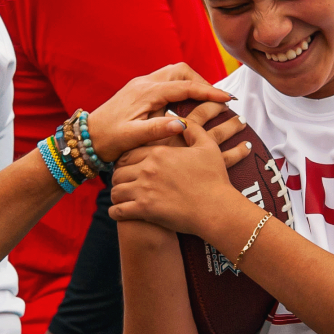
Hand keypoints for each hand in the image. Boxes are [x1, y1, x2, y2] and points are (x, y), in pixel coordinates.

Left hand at [85, 63, 230, 162]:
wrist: (87, 137)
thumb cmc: (108, 140)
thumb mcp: (132, 138)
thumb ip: (156, 130)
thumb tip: (182, 124)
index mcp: (146, 93)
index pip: (185, 87)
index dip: (209, 92)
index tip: (228, 98)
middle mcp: (144, 83)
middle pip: (181, 71)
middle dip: (202, 82)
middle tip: (217, 99)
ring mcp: (141, 84)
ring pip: (174, 73)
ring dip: (191, 83)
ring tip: (206, 101)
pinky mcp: (140, 90)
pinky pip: (167, 81)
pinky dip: (181, 88)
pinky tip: (187, 105)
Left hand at [109, 121, 252, 235]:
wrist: (216, 209)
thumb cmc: (214, 179)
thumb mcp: (207, 146)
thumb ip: (192, 129)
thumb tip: (179, 119)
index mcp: (158, 153)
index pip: (129, 154)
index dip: (125, 161)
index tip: (127, 166)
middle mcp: (147, 169)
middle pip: (119, 171)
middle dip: (119, 177)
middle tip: (122, 183)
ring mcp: (144, 190)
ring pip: (116, 191)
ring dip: (117, 195)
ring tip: (121, 198)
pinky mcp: (144, 210)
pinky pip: (119, 211)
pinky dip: (116, 212)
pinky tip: (118, 213)